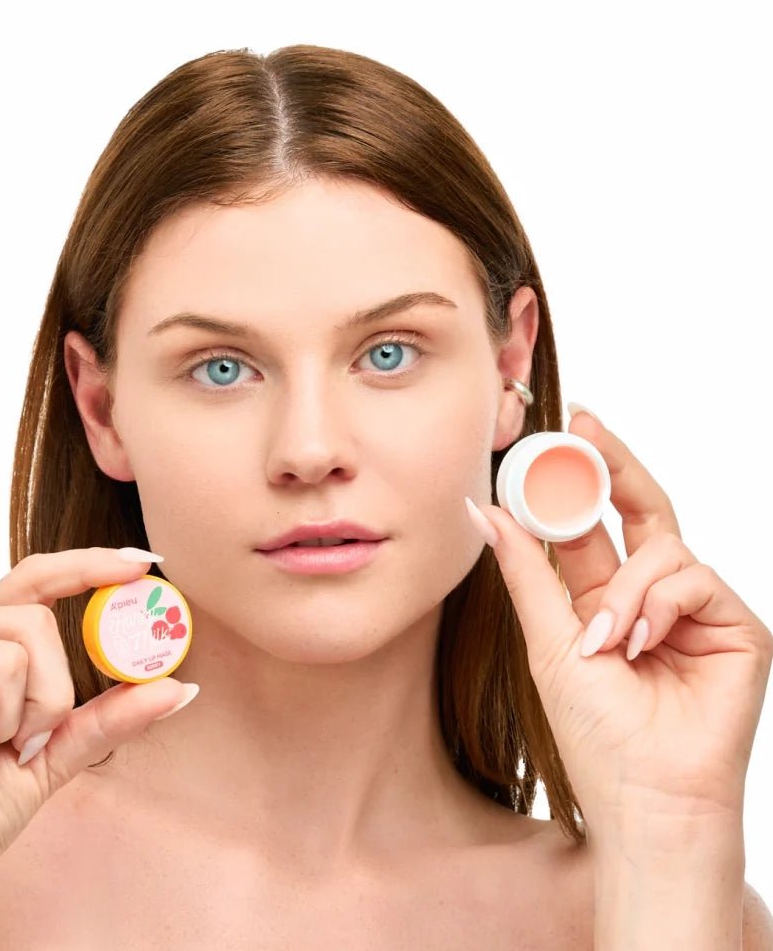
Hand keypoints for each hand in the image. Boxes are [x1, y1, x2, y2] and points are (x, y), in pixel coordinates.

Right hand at [0, 548, 198, 895]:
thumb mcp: (58, 752)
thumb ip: (110, 716)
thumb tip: (181, 688)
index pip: (36, 578)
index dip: (89, 564)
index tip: (144, 564)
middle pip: (35, 623)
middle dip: (47, 695)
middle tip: (13, 742)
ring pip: (11, 658)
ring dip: (10, 723)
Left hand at [466, 410, 772, 830]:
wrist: (644, 795)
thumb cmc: (595, 731)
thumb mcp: (548, 639)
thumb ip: (525, 571)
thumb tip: (485, 510)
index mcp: (603, 595)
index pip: (592, 521)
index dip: (575, 478)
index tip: (551, 431)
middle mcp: (650, 593)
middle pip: (639, 507)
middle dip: (611, 463)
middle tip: (584, 423)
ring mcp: (694, 607)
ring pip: (662, 545)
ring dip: (625, 588)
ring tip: (605, 640)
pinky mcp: (735, 625)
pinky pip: (695, 577)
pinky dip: (658, 605)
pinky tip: (640, 643)